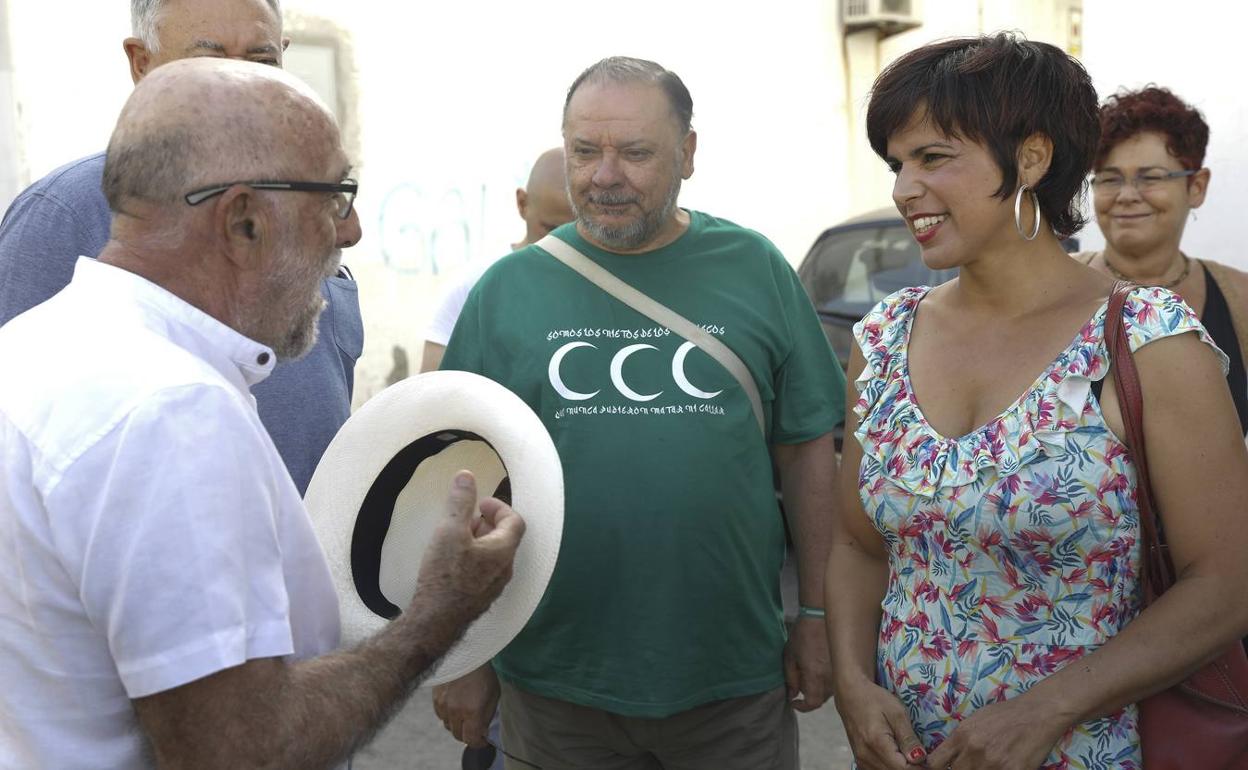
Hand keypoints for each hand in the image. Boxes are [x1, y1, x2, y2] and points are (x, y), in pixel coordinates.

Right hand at [414, 471, 525, 628]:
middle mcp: (505, 570)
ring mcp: (494, 587)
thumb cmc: (445, 574)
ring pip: (494, 556)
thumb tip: (467, 475)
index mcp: (504, 550)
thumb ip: (460, 502)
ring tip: (456, 537)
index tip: (480, 502)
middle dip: (487, 523)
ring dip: (479, 541)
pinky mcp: (480, 600)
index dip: (500, 507)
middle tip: (466, 517)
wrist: (435, 621)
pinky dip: (474, 558)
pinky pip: (484, 572)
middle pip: (505, 538)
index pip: (515, 521)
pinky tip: (451, 562)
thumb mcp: (450, 531)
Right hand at [432, 664, 500, 747]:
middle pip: (458, 736)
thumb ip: (487, 716)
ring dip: (457, 724)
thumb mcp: (494, 695)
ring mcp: (443, 705)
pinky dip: (448, 715)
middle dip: (468, 734)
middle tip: (476, 728)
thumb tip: (482, 731)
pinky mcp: (435, 698)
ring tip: (466, 714)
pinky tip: (456, 705)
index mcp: (472, 712)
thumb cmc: (483, 673)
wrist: (466, 652)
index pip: (471, 740)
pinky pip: (440, 715)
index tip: (483, 739)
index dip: (479, 743)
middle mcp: (455, 711)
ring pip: (448, 726)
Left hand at [783, 616, 832, 711]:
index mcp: (815, 676)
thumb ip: (790, 678)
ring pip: (829, 691)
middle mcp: (830, 677)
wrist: (820, 615)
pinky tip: (819, 667)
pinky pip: (836, 681)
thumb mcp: (790, 656)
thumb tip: (792, 695)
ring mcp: (839, 671)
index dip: (802, 707)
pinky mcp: (844, 666)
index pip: (813, 703)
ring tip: (809, 672)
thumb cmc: (803, 634)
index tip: (794, 701)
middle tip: (799, 682)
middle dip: (808, 696)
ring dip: (818, 688)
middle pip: (821, 699)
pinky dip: (826, 680)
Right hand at [834, 678, 926, 769]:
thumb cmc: (873, 698)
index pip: (905, 769)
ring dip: (908, 769)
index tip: (937, 756)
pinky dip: (897, 768)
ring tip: (920, 755)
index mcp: (876, 744)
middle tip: (933, 755)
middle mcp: (866, 758)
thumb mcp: (896, 712)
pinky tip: (906, 758)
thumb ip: (908, 738)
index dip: (924, 766)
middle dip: (919, 768)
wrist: (850, 695)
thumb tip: (921, 759)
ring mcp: (862, 762)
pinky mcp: (862, 762)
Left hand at [925, 696, 1067, 769]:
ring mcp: (994, 763)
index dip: (936, 768)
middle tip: (970, 765)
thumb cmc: (1005, 714)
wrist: (1037, 713)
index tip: (943, 767)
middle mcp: (974, 750)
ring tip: (987, 764)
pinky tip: (1001, 767)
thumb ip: (960, 740)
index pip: (935, 762)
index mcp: (962, 735)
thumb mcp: (974, 720)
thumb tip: (947, 758)